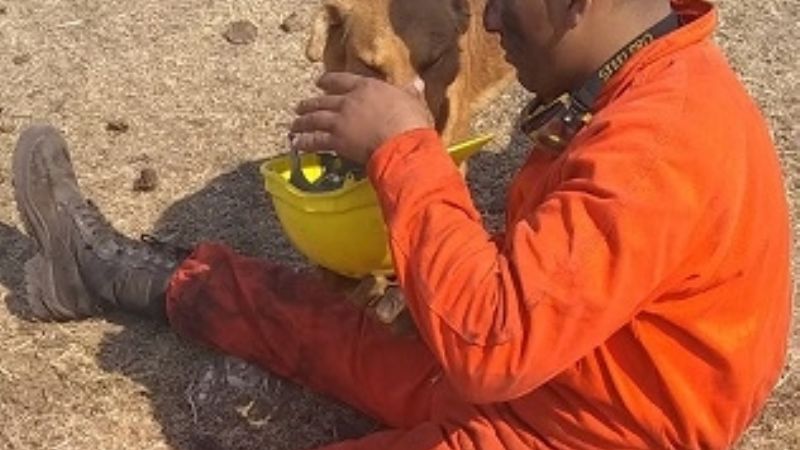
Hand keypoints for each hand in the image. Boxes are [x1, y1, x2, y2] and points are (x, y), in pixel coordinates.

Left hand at [290, 72, 433, 163]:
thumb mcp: (414, 101)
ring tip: (294, 125)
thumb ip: (410, 92)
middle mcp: (348, 101)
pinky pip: (316, 140)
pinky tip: (297, 143)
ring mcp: (340, 120)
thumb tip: (416, 83)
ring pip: (315, 118)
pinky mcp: (336, 140)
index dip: (328, 81)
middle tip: (300, 107)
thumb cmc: (411, 122)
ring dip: (302, 122)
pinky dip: (305, 141)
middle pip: (323, 100)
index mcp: (366, 87)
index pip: (342, 80)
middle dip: (310, 104)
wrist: (402, 142)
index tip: (320, 82)